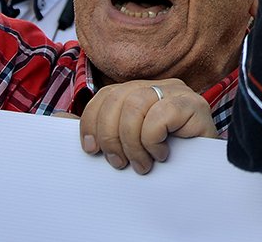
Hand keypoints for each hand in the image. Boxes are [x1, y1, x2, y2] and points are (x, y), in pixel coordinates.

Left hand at [79, 78, 216, 173]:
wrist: (203, 175)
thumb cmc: (163, 159)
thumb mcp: (125, 144)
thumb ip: (98, 129)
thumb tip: (59, 119)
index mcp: (141, 91)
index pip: (106, 94)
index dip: (92, 122)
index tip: (93, 151)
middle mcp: (159, 86)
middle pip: (117, 98)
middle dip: (111, 137)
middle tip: (121, 164)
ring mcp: (179, 92)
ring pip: (135, 104)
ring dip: (132, 143)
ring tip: (142, 163)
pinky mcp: (195, 105)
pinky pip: (160, 113)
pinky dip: (153, 139)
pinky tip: (161, 153)